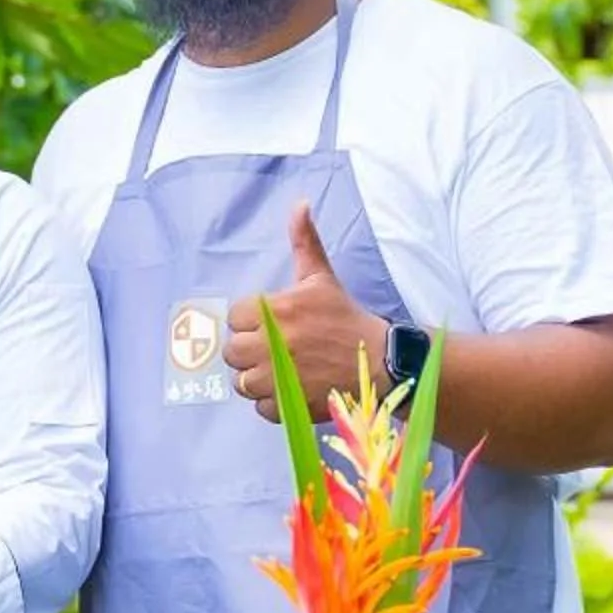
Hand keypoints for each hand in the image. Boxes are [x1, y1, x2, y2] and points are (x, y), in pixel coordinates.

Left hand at [224, 203, 389, 424]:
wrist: (379, 361)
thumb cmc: (345, 318)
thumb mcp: (321, 277)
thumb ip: (304, 241)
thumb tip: (299, 204)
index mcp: (275, 310)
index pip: (235, 317)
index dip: (252, 322)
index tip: (275, 324)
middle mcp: (271, 343)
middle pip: (232, 352)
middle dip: (250, 351)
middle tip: (278, 348)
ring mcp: (278, 377)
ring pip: (242, 382)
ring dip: (258, 378)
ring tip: (284, 370)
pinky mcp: (288, 405)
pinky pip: (260, 408)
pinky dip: (272, 403)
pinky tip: (292, 388)